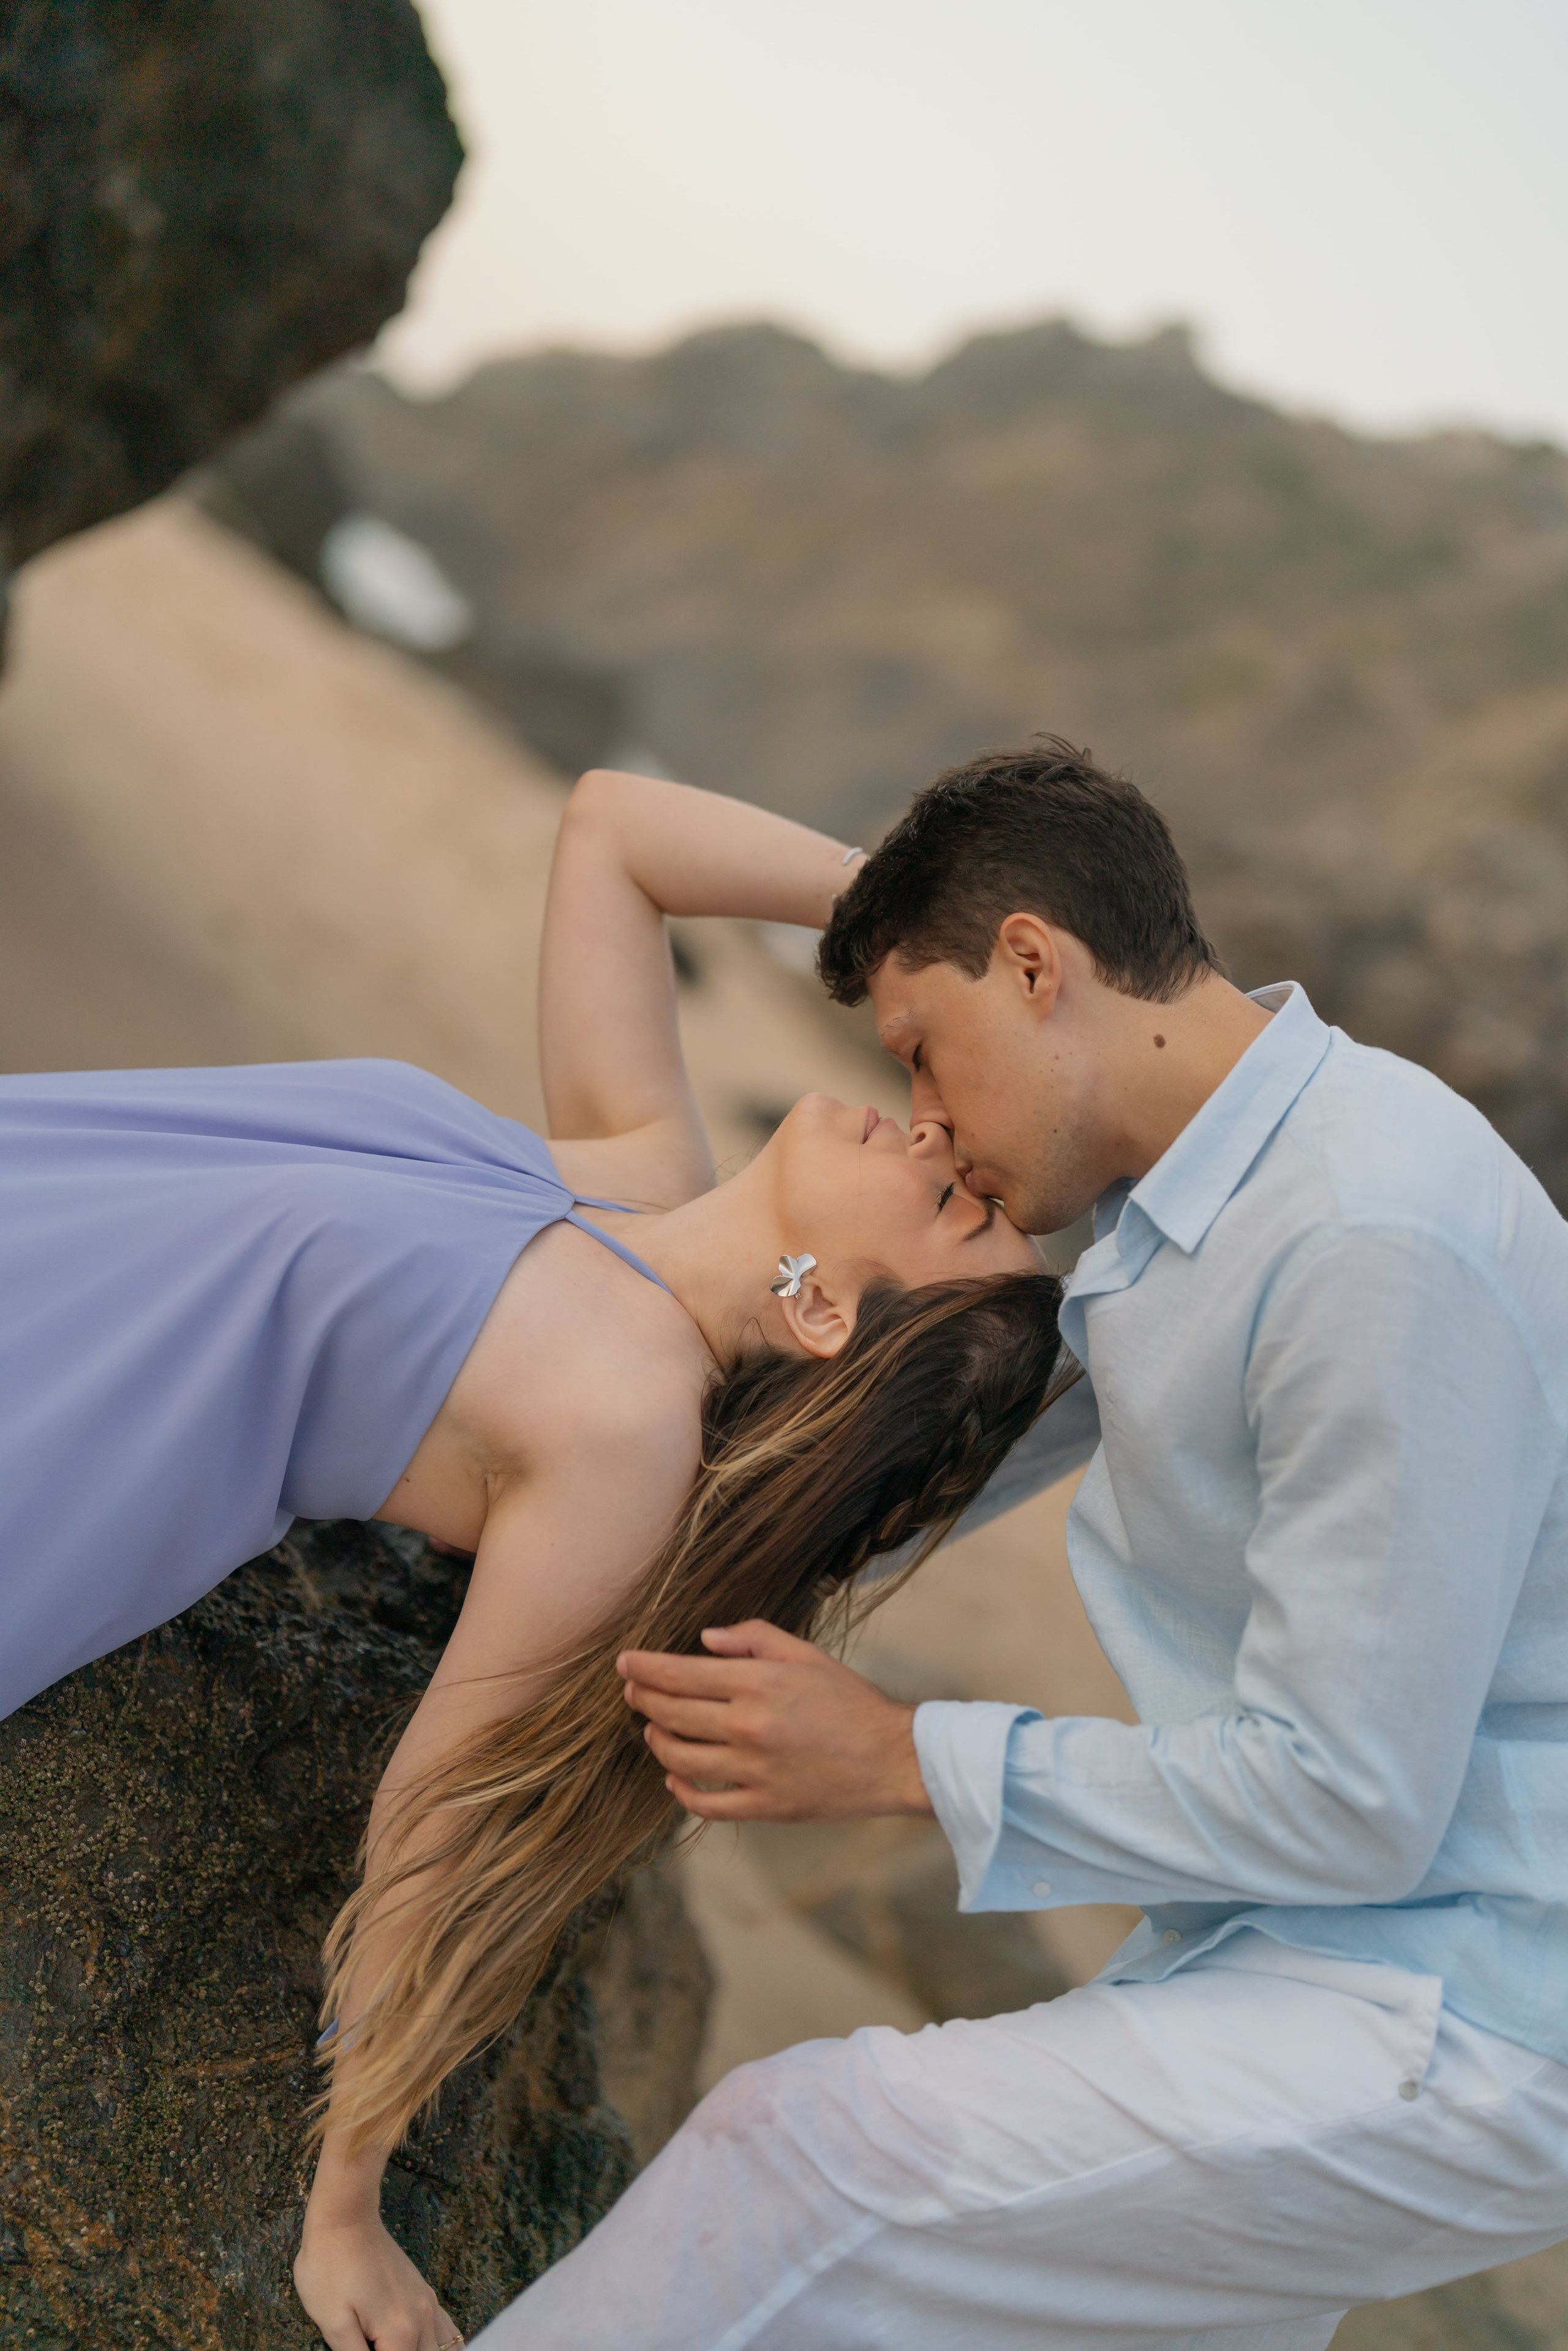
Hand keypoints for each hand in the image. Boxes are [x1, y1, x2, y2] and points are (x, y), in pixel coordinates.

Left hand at [294, 2212, 462, 2350]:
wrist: (345, 2218)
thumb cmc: (330, 2269)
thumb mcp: (332, 2323)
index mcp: (399, 2333)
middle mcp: (422, 2320)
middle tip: (378, 2350)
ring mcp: (427, 2304)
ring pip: (448, 2349)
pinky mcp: (424, 2293)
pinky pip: (447, 2330)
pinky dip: (446, 2348)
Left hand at [618, 1619, 933, 1821]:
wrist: (891, 1757)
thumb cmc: (849, 1700)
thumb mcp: (805, 1654)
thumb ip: (753, 1640)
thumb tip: (704, 1639)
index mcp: (758, 1684)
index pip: (680, 1674)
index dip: (644, 1668)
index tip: (624, 1663)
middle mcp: (748, 1727)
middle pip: (672, 1713)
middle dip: (642, 1699)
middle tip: (630, 1691)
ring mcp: (753, 1771)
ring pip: (680, 1760)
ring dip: (657, 1742)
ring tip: (651, 1730)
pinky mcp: (763, 1805)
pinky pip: (706, 1804)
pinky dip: (681, 1793)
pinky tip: (674, 1780)